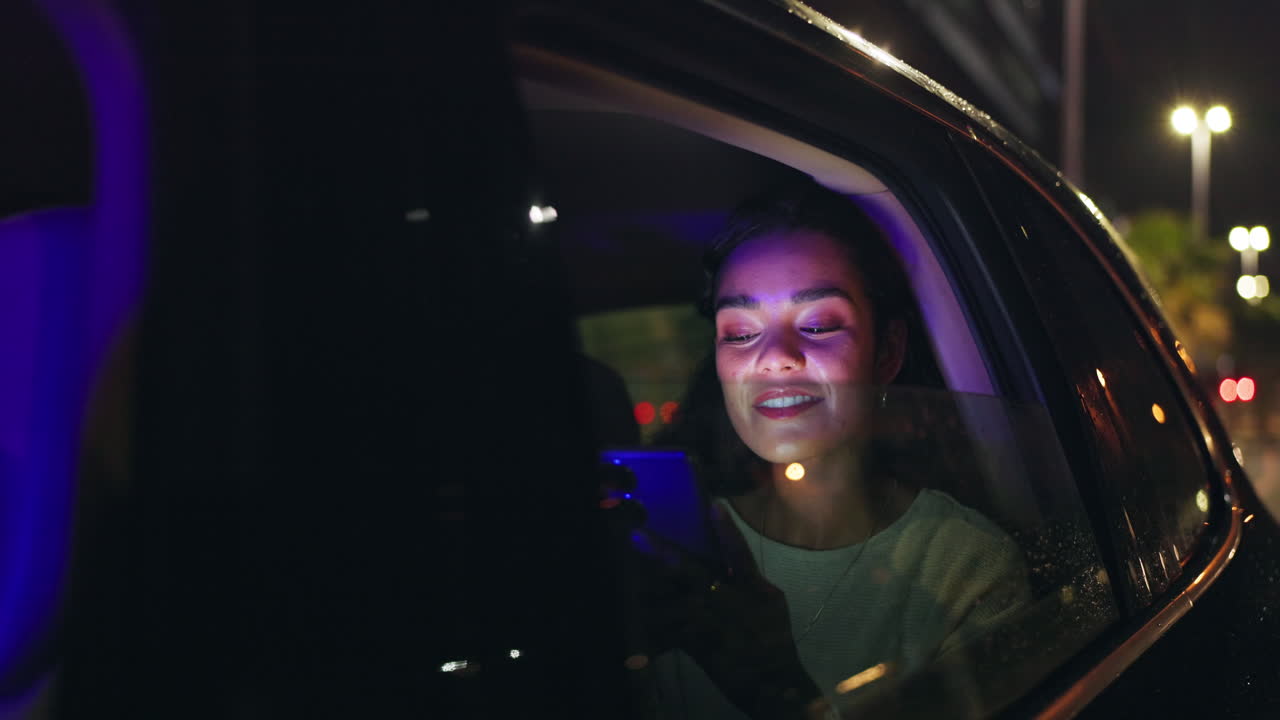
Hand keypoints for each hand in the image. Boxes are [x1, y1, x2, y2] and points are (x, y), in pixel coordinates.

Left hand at [599, 476, 825, 718]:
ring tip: (625, 566)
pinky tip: (629, 603)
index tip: (712, 507)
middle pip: (694, 573)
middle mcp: (728, 603)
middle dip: (666, 554)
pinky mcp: (695, 643)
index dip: (726, 530)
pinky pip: (668, 627)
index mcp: (753, 590)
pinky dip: (650, 616)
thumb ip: (748, 575)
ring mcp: (709, 624)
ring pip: (674, 599)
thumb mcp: (771, 601)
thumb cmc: (773, 636)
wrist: (771, 680)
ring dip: (649, 583)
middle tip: (639, 535)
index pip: (739, 554)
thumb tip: (724, 545)